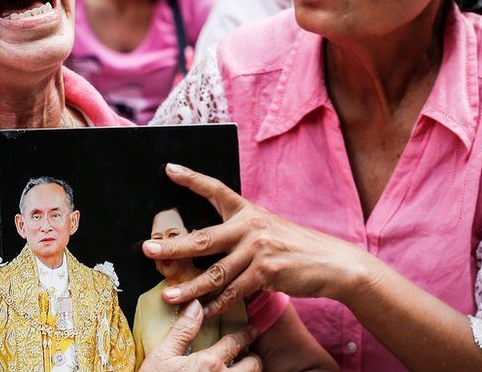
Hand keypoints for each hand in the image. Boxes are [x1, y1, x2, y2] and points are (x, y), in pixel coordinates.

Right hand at [139, 300, 260, 371]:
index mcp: (209, 363)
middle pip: (254, 365)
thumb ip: (183, 331)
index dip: (245, 334)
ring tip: (242, 368)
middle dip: (254, 358)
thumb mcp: (163, 355)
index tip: (251, 330)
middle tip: (250, 353)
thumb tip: (196, 305)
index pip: (235, 343)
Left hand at [142, 164, 376, 315]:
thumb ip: (241, 233)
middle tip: (148, 249)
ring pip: (213, 273)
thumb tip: (208, 245)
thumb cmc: (295, 248)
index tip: (170, 169)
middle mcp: (250, 227)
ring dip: (188, 287)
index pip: (215, 190)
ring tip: (168, 295)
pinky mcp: (266, 273)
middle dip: (173, 246)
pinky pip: (233, 293)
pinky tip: (202, 311)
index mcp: (248, 211)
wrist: (333, 263)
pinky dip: (216, 305)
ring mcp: (257, 250)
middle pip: (202, 239)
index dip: (191, 179)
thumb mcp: (268, 229)